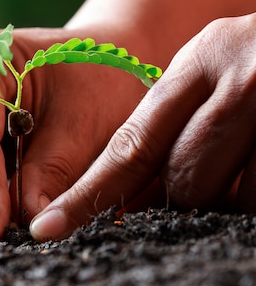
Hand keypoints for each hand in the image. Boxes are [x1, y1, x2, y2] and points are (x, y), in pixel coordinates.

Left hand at [30, 13, 255, 240]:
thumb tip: (123, 195)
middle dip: (184, 196)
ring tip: (247, 161)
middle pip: (184, 181)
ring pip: (232, 199)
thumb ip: (171, 122)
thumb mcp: (215, 72)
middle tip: (206, 177)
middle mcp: (246, 80)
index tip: (50, 227)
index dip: (89, 194)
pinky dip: (254, 197)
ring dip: (232, 198)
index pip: (132, 144)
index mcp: (206, 57)